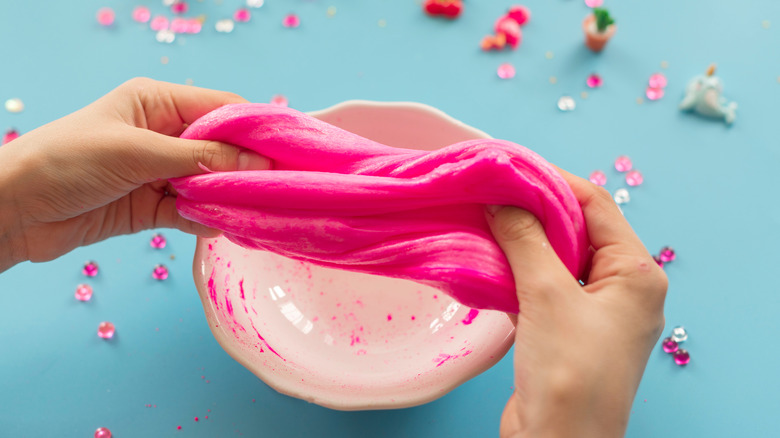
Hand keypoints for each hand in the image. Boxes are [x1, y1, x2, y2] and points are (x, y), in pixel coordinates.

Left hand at [0, 78, 270, 271]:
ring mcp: (158, 173)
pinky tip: (224, 228)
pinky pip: (191, 212)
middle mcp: (163, 134)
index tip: (286, 152)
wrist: (15, 210)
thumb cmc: (68, 161)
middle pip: (220, 149)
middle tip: (280, 186)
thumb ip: (199, 157)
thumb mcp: (137, 152)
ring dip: (228, 197)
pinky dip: (207, 220)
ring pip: (209, 183)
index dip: (254, 129)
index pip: (220, 110)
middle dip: (246, 167)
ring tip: (257, 210)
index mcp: (157, 103)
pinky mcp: (151, 207)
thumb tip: (257, 163)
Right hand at [486, 170, 667, 437]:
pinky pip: (546, 284)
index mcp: (636, 274)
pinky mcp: (569, 329)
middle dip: (535, 208)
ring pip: (559, 256)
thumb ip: (526, 239)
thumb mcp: (547, 295)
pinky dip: (520, 267)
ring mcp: (596, 311)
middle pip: (579, 228)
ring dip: (524, 238)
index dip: (553, 181)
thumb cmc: (568, 371)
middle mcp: (623, 288)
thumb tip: (503, 200)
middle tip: (493, 191)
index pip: (597, 205)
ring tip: (486, 217)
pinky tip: (491, 256)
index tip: (512, 168)